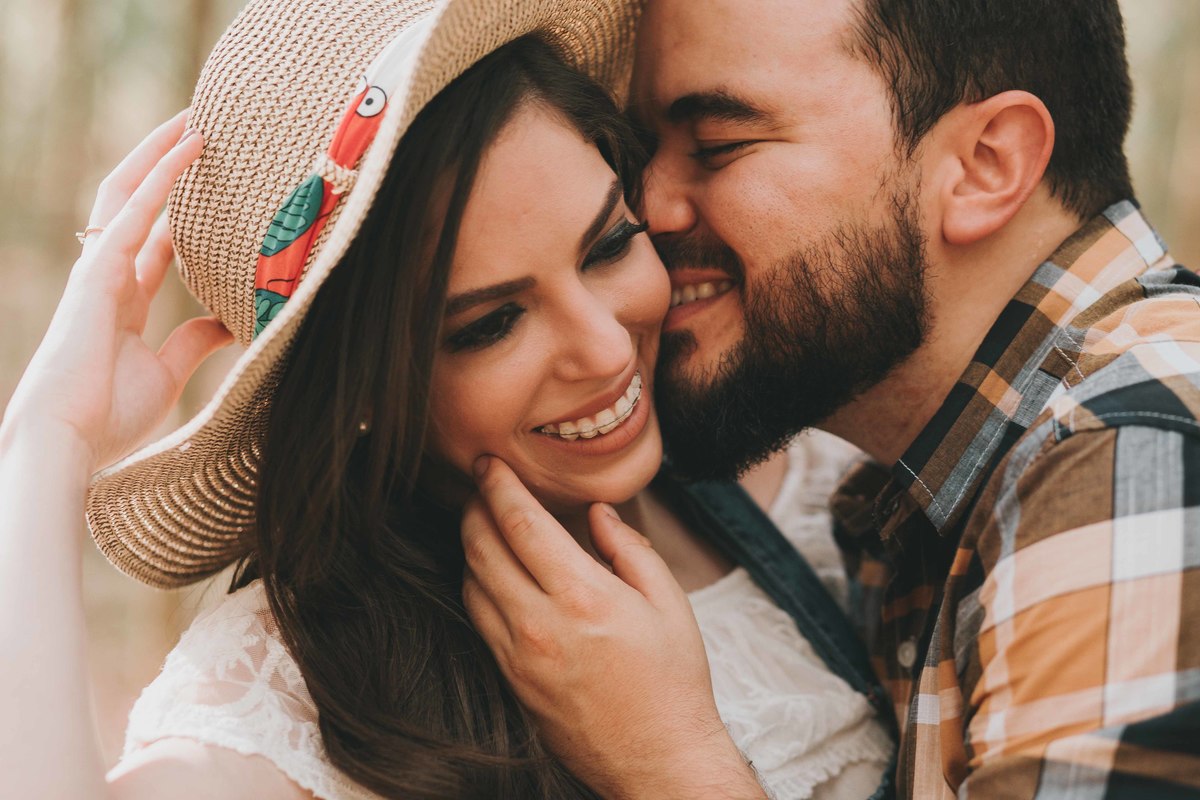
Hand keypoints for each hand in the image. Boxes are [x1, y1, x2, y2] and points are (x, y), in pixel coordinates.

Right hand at [1, 110, 230, 470]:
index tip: (216, 185)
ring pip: (128, 194)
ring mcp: (96, 270)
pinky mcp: (94, 275)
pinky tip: (189, 148)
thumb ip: (192, 341)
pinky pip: (131, 214)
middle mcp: (107, 275)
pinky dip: (162, 179)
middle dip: (165, 164)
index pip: (156, 238)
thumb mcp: (166, 372)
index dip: (182, 208)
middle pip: (136, 202)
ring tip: (197, 117)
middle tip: (203, 127)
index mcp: (123, 298)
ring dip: (162, 153)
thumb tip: (228, 322)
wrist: (67, 444)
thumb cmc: (108, 417)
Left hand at [462, 457, 764, 799]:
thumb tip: (598, 514)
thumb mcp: (669, 603)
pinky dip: (476, 585)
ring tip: (484, 524)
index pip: (520, 524)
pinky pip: (478, 620)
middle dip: (474, 507)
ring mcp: (519, 656)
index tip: (489, 464)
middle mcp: (540, 624)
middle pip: (481, 548)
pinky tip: (492, 574)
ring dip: (470, 545)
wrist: (658, 758)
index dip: (498, 486)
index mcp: (583, 597)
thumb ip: (629, 549)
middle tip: (481, 486)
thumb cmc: (672, 681)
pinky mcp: (511, 681)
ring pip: (471, 583)